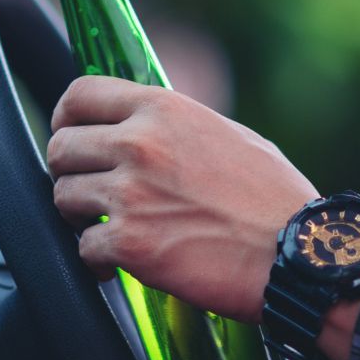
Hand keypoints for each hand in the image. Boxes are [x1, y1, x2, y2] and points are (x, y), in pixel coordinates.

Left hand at [47, 76, 318, 322]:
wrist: (299, 255)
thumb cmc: (277, 201)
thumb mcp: (230, 136)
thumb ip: (179, 128)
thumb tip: (149, 130)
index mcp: (164, 109)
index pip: (81, 93)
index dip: (68, 117)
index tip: (71, 136)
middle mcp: (140, 144)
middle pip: (61, 148)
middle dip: (71, 174)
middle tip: (90, 194)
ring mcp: (129, 194)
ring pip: (63, 198)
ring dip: (81, 219)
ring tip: (109, 230)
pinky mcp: (128, 243)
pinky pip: (84, 248)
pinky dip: (98, 261)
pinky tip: (119, 266)